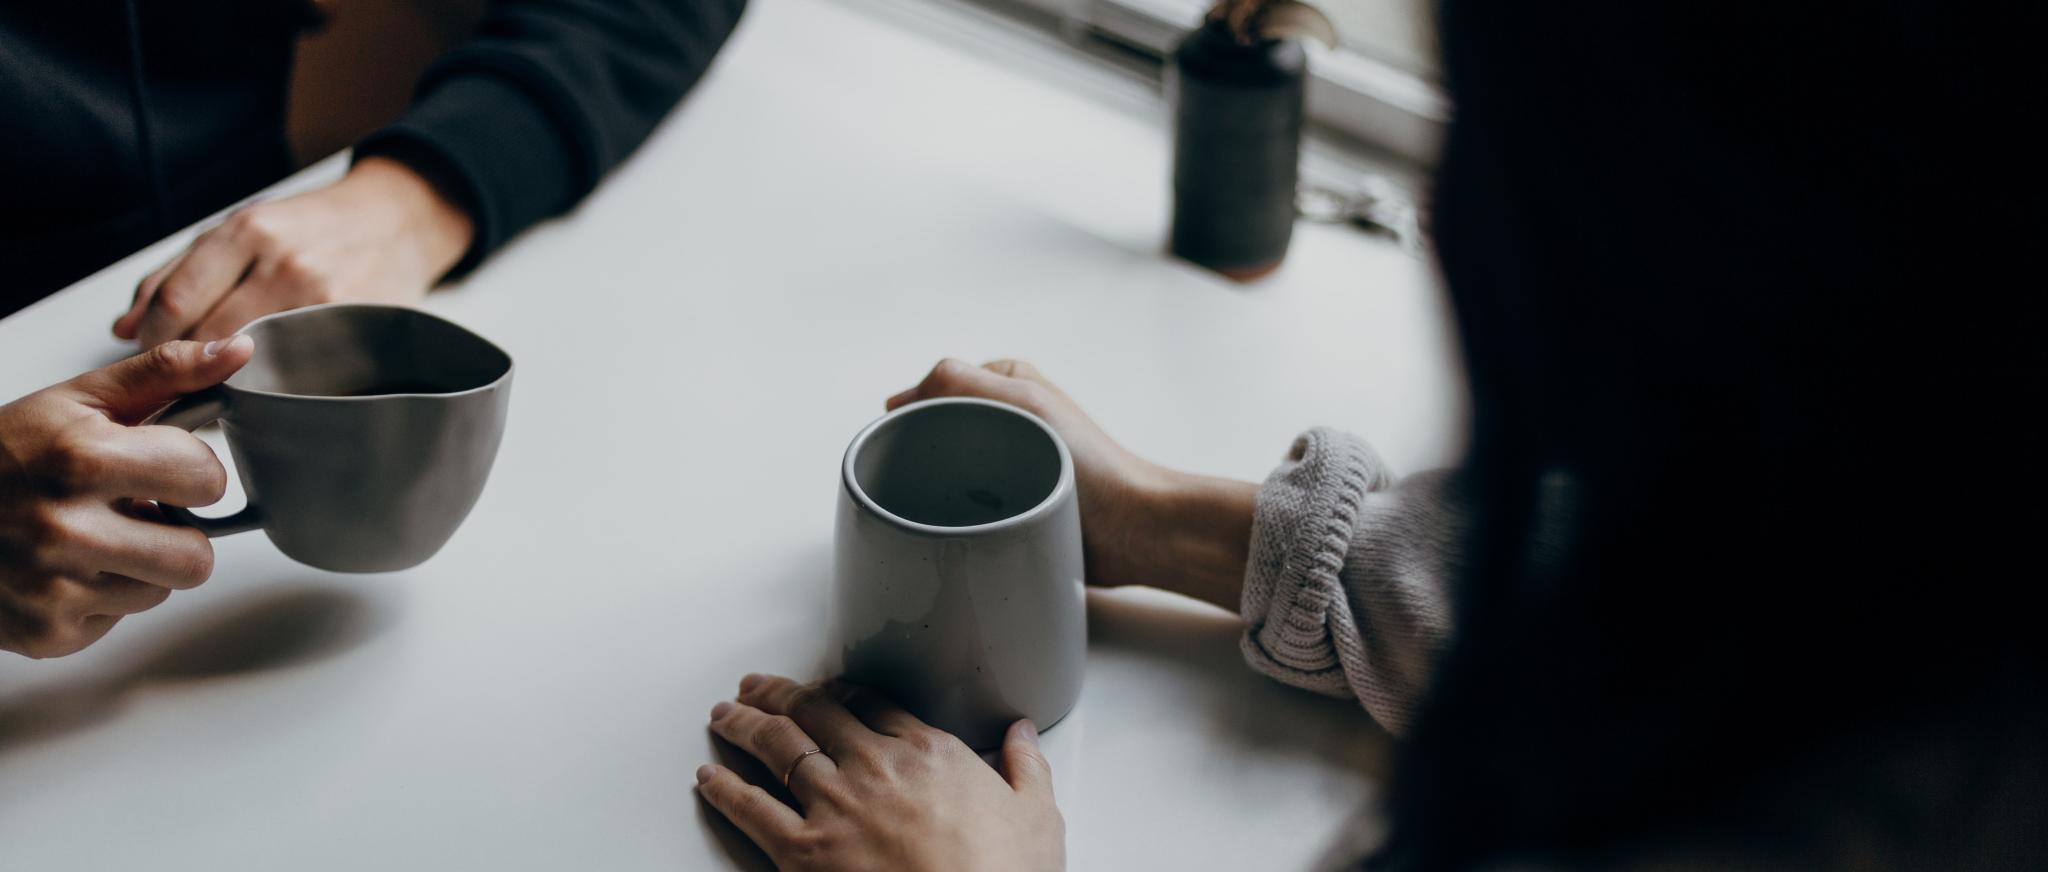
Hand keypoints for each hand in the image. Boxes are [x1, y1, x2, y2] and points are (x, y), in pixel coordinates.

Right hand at [0, 337, 252, 657]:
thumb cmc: (6, 453)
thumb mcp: (80, 400)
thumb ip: (166, 373)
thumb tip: (239, 349)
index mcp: (82, 459)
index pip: (207, 480)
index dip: (190, 471)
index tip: (159, 466)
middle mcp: (65, 529)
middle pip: (197, 556)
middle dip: (176, 532)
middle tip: (133, 510)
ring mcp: (53, 589)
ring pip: (161, 590)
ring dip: (140, 566)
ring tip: (93, 536)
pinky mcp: (46, 633)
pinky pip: (118, 620)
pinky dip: (101, 597)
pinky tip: (65, 567)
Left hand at [114, 156, 473, 347]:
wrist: (398, 220)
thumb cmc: (314, 226)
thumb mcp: (243, 227)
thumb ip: (177, 273)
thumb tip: (122, 328)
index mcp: (248, 230)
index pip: (176, 302)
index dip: (153, 339)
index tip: (152, 352)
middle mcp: (284, 262)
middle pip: (209, 337)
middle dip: (185, 363)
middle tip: (184, 374)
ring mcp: (323, 298)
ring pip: (250, 360)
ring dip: (227, 377)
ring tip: (225, 378)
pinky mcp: (353, 326)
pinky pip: (296, 368)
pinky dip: (273, 380)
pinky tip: (270, 377)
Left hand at [698, 674, 1062, 871]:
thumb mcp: (1037, 817)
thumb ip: (1026, 767)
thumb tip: (1023, 734)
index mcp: (928, 752)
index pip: (872, 703)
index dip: (840, 691)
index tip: (826, 687)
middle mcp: (873, 767)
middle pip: (814, 713)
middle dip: (780, 694)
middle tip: (757, 685)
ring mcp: (834, 806)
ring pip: (776, 748)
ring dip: (743, 726)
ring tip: (724, 714)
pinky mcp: (802, 852)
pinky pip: (751, 810)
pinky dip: (725, 789)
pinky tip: (708, 777)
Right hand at [887, 359, 1256, 610]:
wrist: (1133, 530)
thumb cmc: (1090, 464)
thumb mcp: (1024, 403)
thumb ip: (961, 382)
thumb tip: (899, 400)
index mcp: (1006, 384)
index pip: (932, 391)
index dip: (911, 418)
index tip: (903, 448)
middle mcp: (1005, 419)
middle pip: (934, 433)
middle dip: (920, 457)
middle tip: (917, 486)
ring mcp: (1007, 464)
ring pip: (945, 472)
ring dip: (935, 491)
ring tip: (937, 510)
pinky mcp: (1011, 505)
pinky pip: (965, 506)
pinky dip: (953, 516)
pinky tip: (951, 530)